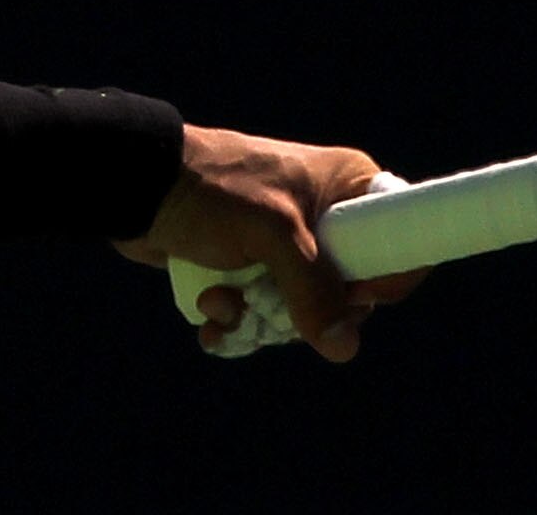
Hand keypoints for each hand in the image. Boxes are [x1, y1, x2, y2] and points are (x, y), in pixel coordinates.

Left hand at [114, 124, 427, 362]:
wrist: (137, 186)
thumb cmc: (213, 191)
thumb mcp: (273, 235)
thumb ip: (312, 291)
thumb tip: (343, 349)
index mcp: (346, 188)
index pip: (399, 243)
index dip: (379, 279)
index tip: (347, 295)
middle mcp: (324, 217)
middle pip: (347, 296)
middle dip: (301, 314)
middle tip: (267, 302)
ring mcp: (288, 246)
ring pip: (302, 314)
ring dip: (259, 319)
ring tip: (221, 300)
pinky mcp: (253, 268)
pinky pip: (265, 316)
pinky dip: (238, 323)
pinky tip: (210, 313)